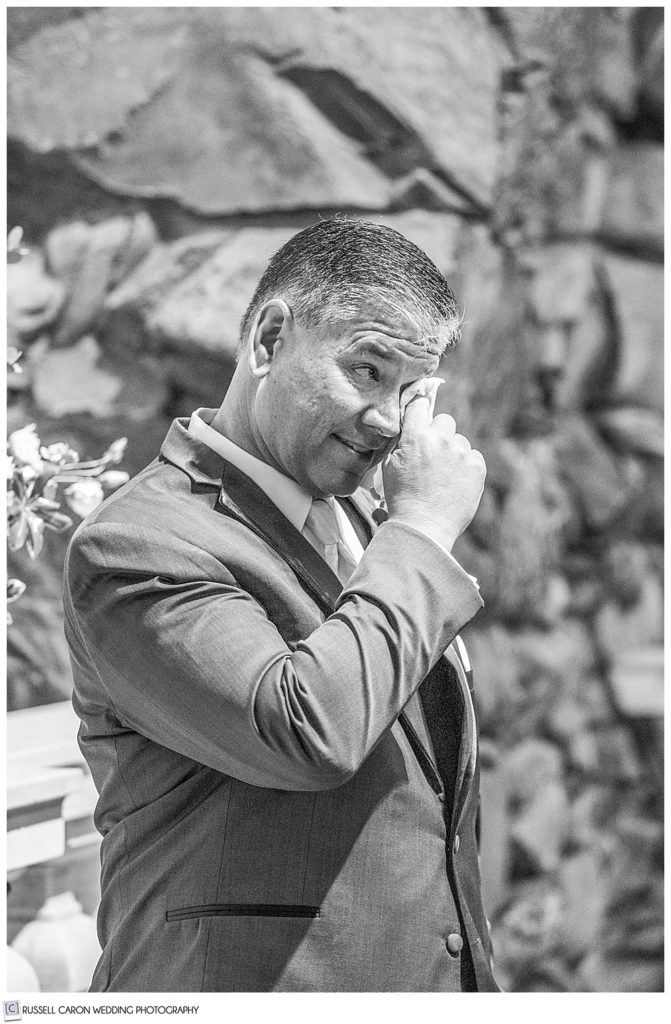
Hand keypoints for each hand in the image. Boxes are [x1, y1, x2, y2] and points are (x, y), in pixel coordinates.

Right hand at [382, 393, 485, 552]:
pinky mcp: (477, 466)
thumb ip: (402, 443)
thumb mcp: (390, 467)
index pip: (420, 405)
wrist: (423, 527)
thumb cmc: (402, 500)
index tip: (421, 413)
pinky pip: (474, 456)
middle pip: (445, 420)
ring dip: (454, 453)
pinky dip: (467, 467)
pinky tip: (456, 483)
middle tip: (433, 454)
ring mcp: (461, 452)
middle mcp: (440, 439)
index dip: (420, 409)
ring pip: (460, 441)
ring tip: (444, 477)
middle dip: (439, 434)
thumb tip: (410, 428)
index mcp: (416, 437)